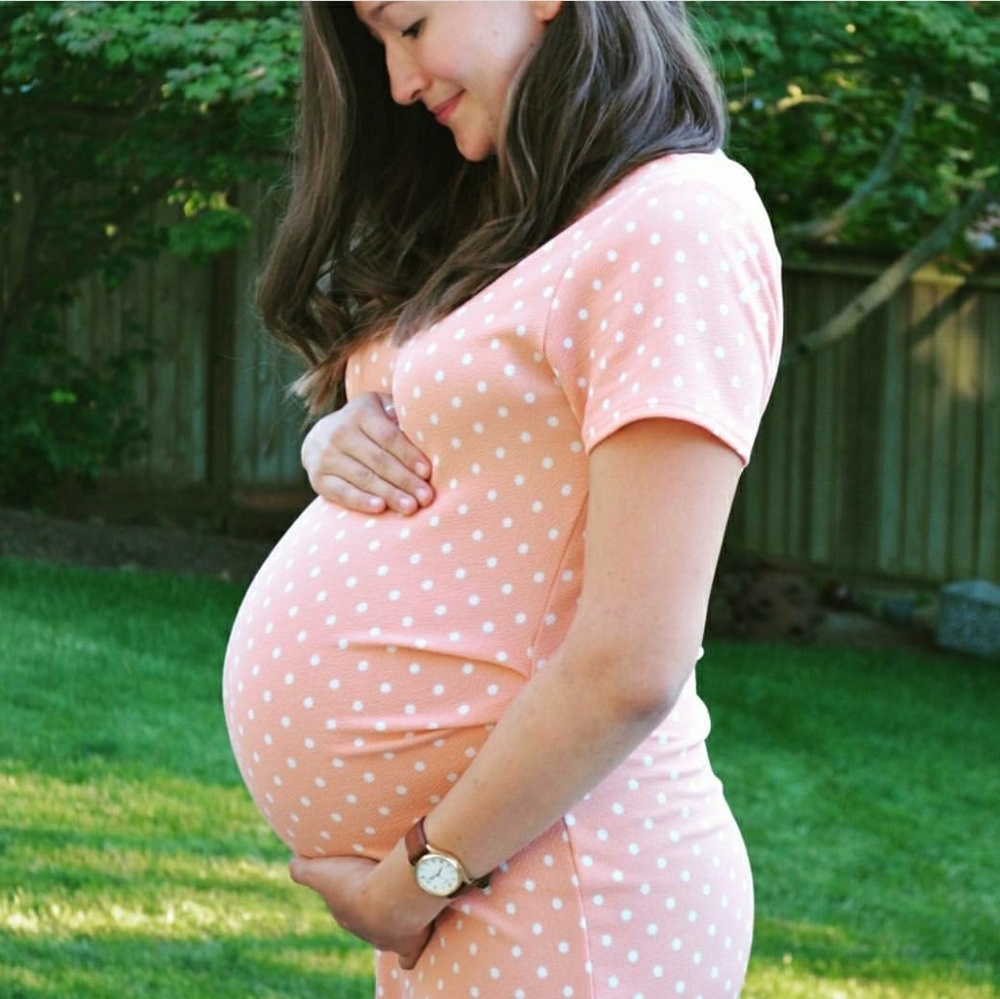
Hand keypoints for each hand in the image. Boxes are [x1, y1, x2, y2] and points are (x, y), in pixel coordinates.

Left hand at [289, 849, 443, 968]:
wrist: (389, 898)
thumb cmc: (355, 884)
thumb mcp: (321, 872)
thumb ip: (303, 870)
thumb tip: (294, 862)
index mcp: (347, 916)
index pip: (345, 908)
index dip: (350, 894)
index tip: (356, 879)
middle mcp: (365, 931)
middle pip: (367, 921)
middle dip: (372, 907)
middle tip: (382, 886)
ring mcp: (388, 940)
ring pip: (388, 936)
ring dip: (394, 920)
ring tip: (402, 902)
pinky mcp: (411, 944)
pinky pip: (408, 958)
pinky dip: (409, 956)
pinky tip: (414, 945)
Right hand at [301, 392, 434, 514]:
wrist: (321, 436)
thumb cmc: (368, 425)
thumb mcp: (383, 410)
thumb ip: (402, 418)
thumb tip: (432, 435)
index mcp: (361, 411)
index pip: (389, 436)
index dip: (409, 455)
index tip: (427, 472)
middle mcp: (339, 431)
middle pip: (378, 460)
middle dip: (405, 480)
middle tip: (426, 497)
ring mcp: (325, 455)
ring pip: (363, 478)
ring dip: (389, 494)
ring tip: (410, 507)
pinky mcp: (317, 478)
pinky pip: (341, 492)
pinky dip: (360, 501)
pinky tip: (380, 509)